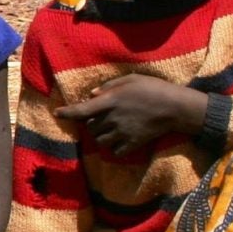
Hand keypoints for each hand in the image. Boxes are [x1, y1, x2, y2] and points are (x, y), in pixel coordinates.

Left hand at [56, 76, 204, 153]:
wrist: (175, 108)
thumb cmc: (153, 88)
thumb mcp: (130, 79)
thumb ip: (110, 86)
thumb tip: (92, 94)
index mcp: (110, 101)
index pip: (81, 111)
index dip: (67, 113)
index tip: (57, 114)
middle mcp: (112, 119)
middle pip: (90, 128)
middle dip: (91, 124)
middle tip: (100, 118)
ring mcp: (122, 133)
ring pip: (99, 141)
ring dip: (100, 137)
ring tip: (109, 130)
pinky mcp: (133, 143)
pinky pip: (115, 151)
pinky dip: (114, 148)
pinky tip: (119, 140)